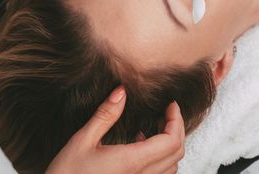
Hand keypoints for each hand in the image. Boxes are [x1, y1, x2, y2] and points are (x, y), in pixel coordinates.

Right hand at [46, 87, 185, 173]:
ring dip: (169, 145)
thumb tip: (121, 92)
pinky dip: (159, 159)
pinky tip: (138, 145)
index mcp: (131, 162)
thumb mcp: (82, 139)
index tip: (171, 104)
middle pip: (176, 154)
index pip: (171, 142)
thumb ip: (105, 115)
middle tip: (165, 112)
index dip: (176, 120)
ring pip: (170, 167)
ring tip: (153, 126)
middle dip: (176, 129)